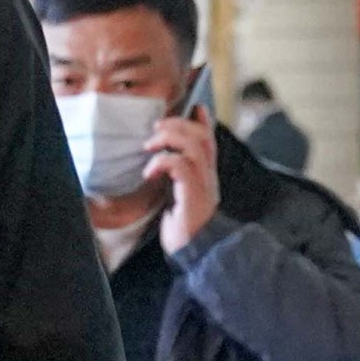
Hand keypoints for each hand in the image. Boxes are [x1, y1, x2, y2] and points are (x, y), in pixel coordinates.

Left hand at [146, 113, 225, 254]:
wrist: (195, 253)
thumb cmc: (184, 227)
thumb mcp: (179, 195)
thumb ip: (176, 176)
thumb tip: (164, 158)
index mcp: (206, 175)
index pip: (210, 140)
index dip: (204, 120)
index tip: (195, 107)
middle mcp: (208, 176)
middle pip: (202, 136)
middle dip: (178, 124)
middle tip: (155, 128)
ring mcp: (203, 185)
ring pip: (194, 146)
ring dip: (169, 138)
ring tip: (150, 146)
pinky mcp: (192, 195)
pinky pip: (181, 166)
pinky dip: (162, 162)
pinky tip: (149, 173)